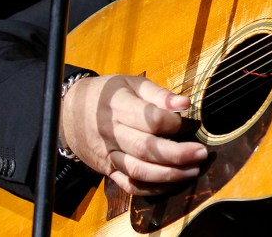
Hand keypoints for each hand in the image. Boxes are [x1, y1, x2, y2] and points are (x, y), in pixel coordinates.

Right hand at [59, 74, 207, 195]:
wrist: (69, 113)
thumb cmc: (106, 94)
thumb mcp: (130, 83)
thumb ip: (158, 94)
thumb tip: (185, 103)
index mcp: (119, 107)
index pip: (150, 119)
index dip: (174, 123)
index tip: (189, 122)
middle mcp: (112, 133)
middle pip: (146, 148)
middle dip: (177, 154)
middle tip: (202, 153)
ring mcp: (108, 155)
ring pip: (138, 171)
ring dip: (169, 174)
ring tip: (193, 170)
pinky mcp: (107, 170)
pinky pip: (129, 185)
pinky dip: (152, 188)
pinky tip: (173, 182)